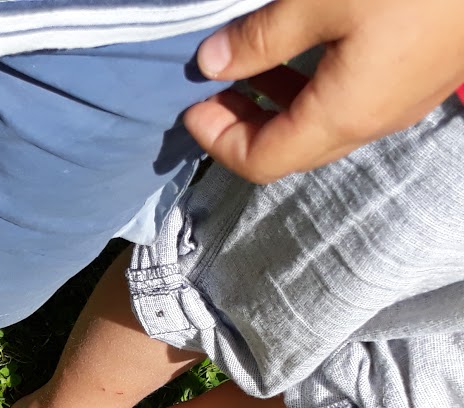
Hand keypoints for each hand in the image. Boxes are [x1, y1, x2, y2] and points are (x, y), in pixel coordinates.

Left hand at [184, 0, 463, 182]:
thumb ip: (260, 37)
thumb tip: (211, 63)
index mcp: (344, 116)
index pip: (262, 161)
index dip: (217, 141)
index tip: (189, 105)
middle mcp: (376, 120)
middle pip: (292, 149)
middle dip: (243, 124)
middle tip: (209, 89)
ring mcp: (408, 97)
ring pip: (326, 121)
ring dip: (281, 100)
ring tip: (249, 62)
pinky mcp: (428, 68)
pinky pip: (358, 93)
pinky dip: (316, 80)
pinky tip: (306, 44)